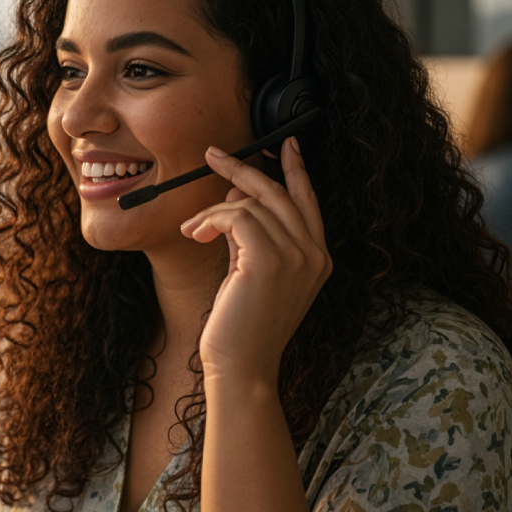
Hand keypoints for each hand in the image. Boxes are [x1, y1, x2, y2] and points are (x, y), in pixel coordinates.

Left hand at [180, 136, 331, 383]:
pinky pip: (236, 216)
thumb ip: (255, 240)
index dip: (296, 169)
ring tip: (194, 228)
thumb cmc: (243, 328)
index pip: (309, 201)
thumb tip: (235, 199)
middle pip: (280, 192)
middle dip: (244, 168)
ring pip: (251, 204)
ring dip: (214, 209)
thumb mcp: (255, 276)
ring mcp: (296, 257)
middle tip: (213, 154)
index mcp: (317, 259)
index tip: (285, 144)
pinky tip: (196, 234)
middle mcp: (313, 255)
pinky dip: (210, 219)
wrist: (242, 368)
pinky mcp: (268, 259)